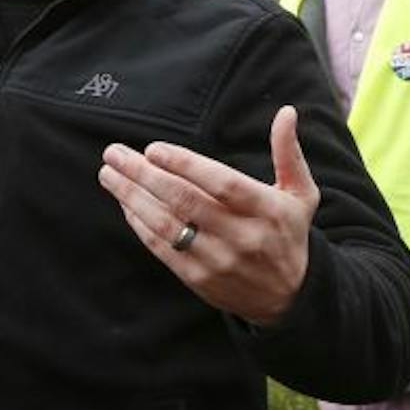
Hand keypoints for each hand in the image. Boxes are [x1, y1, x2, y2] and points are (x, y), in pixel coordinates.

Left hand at [97, 105, 317, 326]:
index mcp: (267, 210)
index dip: (186, 165)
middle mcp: (242, 236)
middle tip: (115, 154)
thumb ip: (289, 153)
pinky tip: (125, 203)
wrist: (288, 297)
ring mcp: (218, 260)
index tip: (154, 149)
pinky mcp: (199, 278)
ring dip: (133, 198)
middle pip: (186, 201)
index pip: (222, 184)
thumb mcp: (301, 194)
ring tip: (109, 175)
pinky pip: (162, 248)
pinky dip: (140, 224)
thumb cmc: (289, 234)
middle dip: (144, 175)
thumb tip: (286, 112)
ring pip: (167, 226)